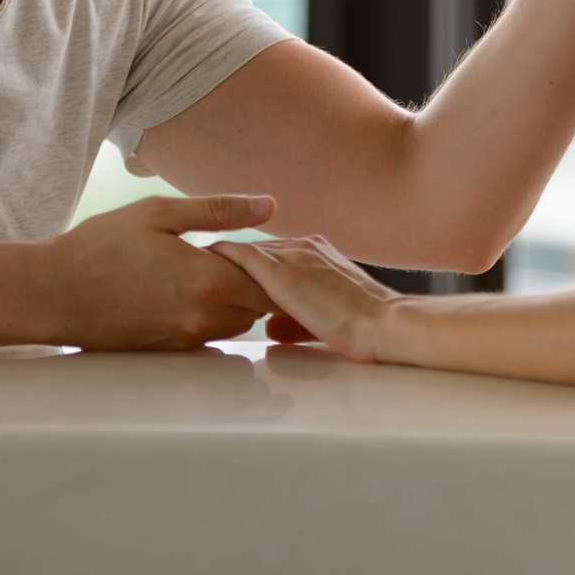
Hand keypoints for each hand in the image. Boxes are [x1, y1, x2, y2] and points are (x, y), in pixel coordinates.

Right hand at [36, 195, 277, 350]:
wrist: (52, 293)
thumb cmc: (100, 246)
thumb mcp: (159, 212)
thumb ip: (219, 210)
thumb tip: (269, 204)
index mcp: (207, 280)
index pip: (271, 281)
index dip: (271, 260)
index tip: (263, 243)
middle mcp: (203, 316)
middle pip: (258, 304)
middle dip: (255, 280)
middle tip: (234, 252)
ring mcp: (186, 338)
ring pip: (236, 321)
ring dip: (233, 299)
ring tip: (208, 269)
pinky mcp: (170, 350)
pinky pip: (210, 334)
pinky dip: (210, 312)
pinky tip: (186, 289)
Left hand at [208, 236, 406, 362]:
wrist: (383, 323)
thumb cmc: (362, 327)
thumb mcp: (325, 320)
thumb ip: (296, 320)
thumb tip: (271, 328)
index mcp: (315, 252)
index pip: (272, 253)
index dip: (248, 264)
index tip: (224, 270)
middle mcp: (303, 246)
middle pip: (256, 248)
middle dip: (230, 259)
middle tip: (196, 264)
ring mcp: (293, 257)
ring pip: (246, 250)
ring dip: (221, 258)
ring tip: (190, 264)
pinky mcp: (283, 273)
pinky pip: (243, 258)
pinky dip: (221, 258)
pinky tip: (201, 263)